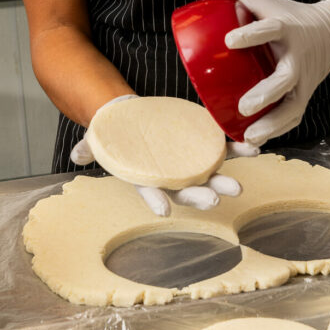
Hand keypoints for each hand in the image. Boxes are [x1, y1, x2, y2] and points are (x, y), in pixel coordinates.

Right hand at [69, 98, 257, 216]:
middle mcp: (173, 175)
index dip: (156, 200)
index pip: (152, 191)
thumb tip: (76, 156)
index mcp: (148, 177)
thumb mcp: (99, 139)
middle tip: (215, 200)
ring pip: (210, 174)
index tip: (163, 210)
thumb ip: (90, 148)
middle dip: (201, 196)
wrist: (134, 119)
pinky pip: (223, 147)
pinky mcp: (203, 144)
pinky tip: (253, 149)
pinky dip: (238, 149)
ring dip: (225, 179)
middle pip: (188, 189)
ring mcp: (191, 161)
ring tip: (239, 186)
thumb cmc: (117, 134)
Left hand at [222, 0, 329, 144]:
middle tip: (244, 107)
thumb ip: (238, 1)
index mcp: (287, 29)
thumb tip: (208, 6)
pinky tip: (257, 140)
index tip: (230, 40)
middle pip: (285, 78)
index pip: (271, 29)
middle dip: (266, 94)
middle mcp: (297, 56)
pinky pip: (293, 116)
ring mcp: (304, 78)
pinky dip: (277, 130)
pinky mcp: (305, 94)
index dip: (252, 34)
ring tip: (250, 136)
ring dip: (273, 123)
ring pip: (293, 105)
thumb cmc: (293, 18)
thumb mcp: (268, 3)